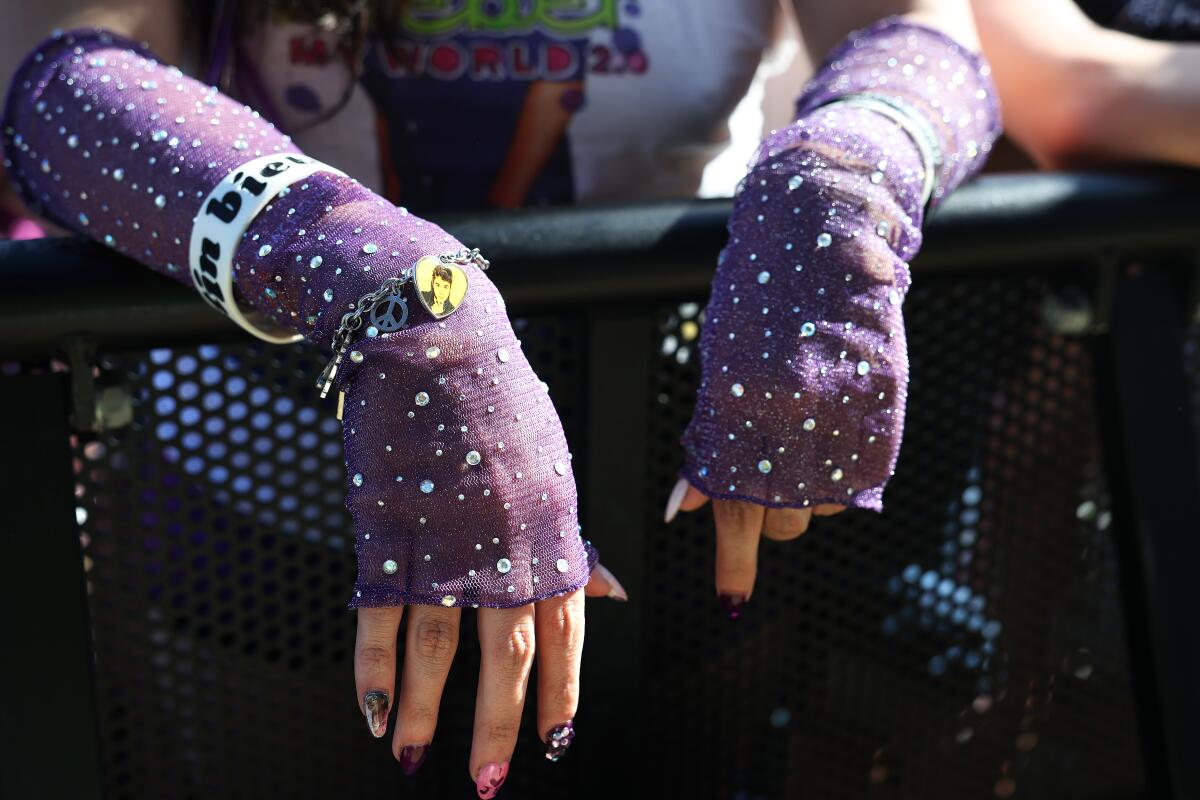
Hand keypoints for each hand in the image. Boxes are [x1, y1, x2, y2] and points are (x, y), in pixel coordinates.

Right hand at [333, 257, 625, 793]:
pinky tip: (371, 711)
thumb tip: (614, 594)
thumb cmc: (502, 400)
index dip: (561, 693)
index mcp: (553, 531)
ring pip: (436, 649)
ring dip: (425, 713)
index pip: (565, 632)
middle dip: (500, 726)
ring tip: (415, 759)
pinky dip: (371, 669)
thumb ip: (576, 539)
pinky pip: (375, 615)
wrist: (437, 338)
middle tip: (491, 780)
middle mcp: (503, 545)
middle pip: (505, 656)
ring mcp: (442, 540)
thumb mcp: (556, 466)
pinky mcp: (385, 528)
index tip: (555, 742)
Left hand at [667, 103, 924, 617]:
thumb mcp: (719, 369)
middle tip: (763, 471)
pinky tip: (828, 430)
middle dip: (765, 513)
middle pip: (782, 520)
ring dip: (806, 490)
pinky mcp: (888, 411)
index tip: (732, 595)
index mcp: (743, 411)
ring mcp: (849, 418)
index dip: (734, 560)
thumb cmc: (757, 300)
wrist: (826, 235)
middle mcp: (799, 422)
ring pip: (823, 505)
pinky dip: (841, 468)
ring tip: (798, 435)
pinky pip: (860, 477)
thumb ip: (709, 444)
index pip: (737, 509)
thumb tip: (683, 509)